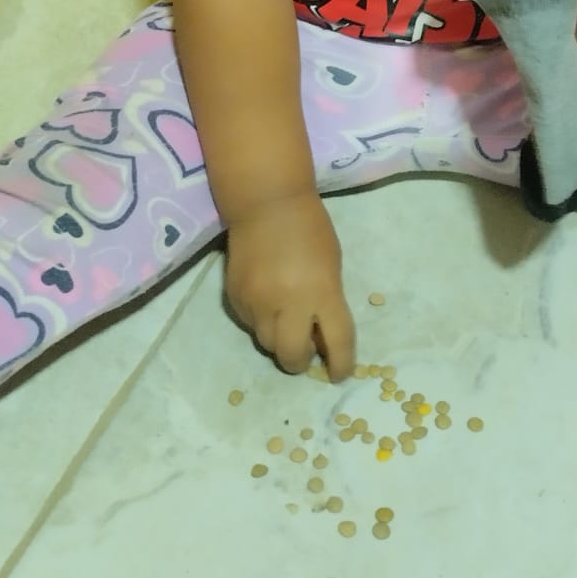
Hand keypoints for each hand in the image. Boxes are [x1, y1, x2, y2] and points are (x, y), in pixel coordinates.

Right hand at [225, 191, 356, 380]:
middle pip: (292, 355)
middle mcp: (289, 303)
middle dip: (300, 360)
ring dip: (279, 338)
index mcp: (322, 292)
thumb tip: (319, 337)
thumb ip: (327, 301)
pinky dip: (260, 320)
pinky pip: (250, 324)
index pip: (337, 342)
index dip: (341, 364)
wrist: (266, 204)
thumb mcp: (331, 266)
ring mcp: (258, 302)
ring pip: (267, 343)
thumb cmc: (310, 230)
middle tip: (304, 350)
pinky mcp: (235, 298)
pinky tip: (265, 298)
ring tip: (284, 317)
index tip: (338, 373)